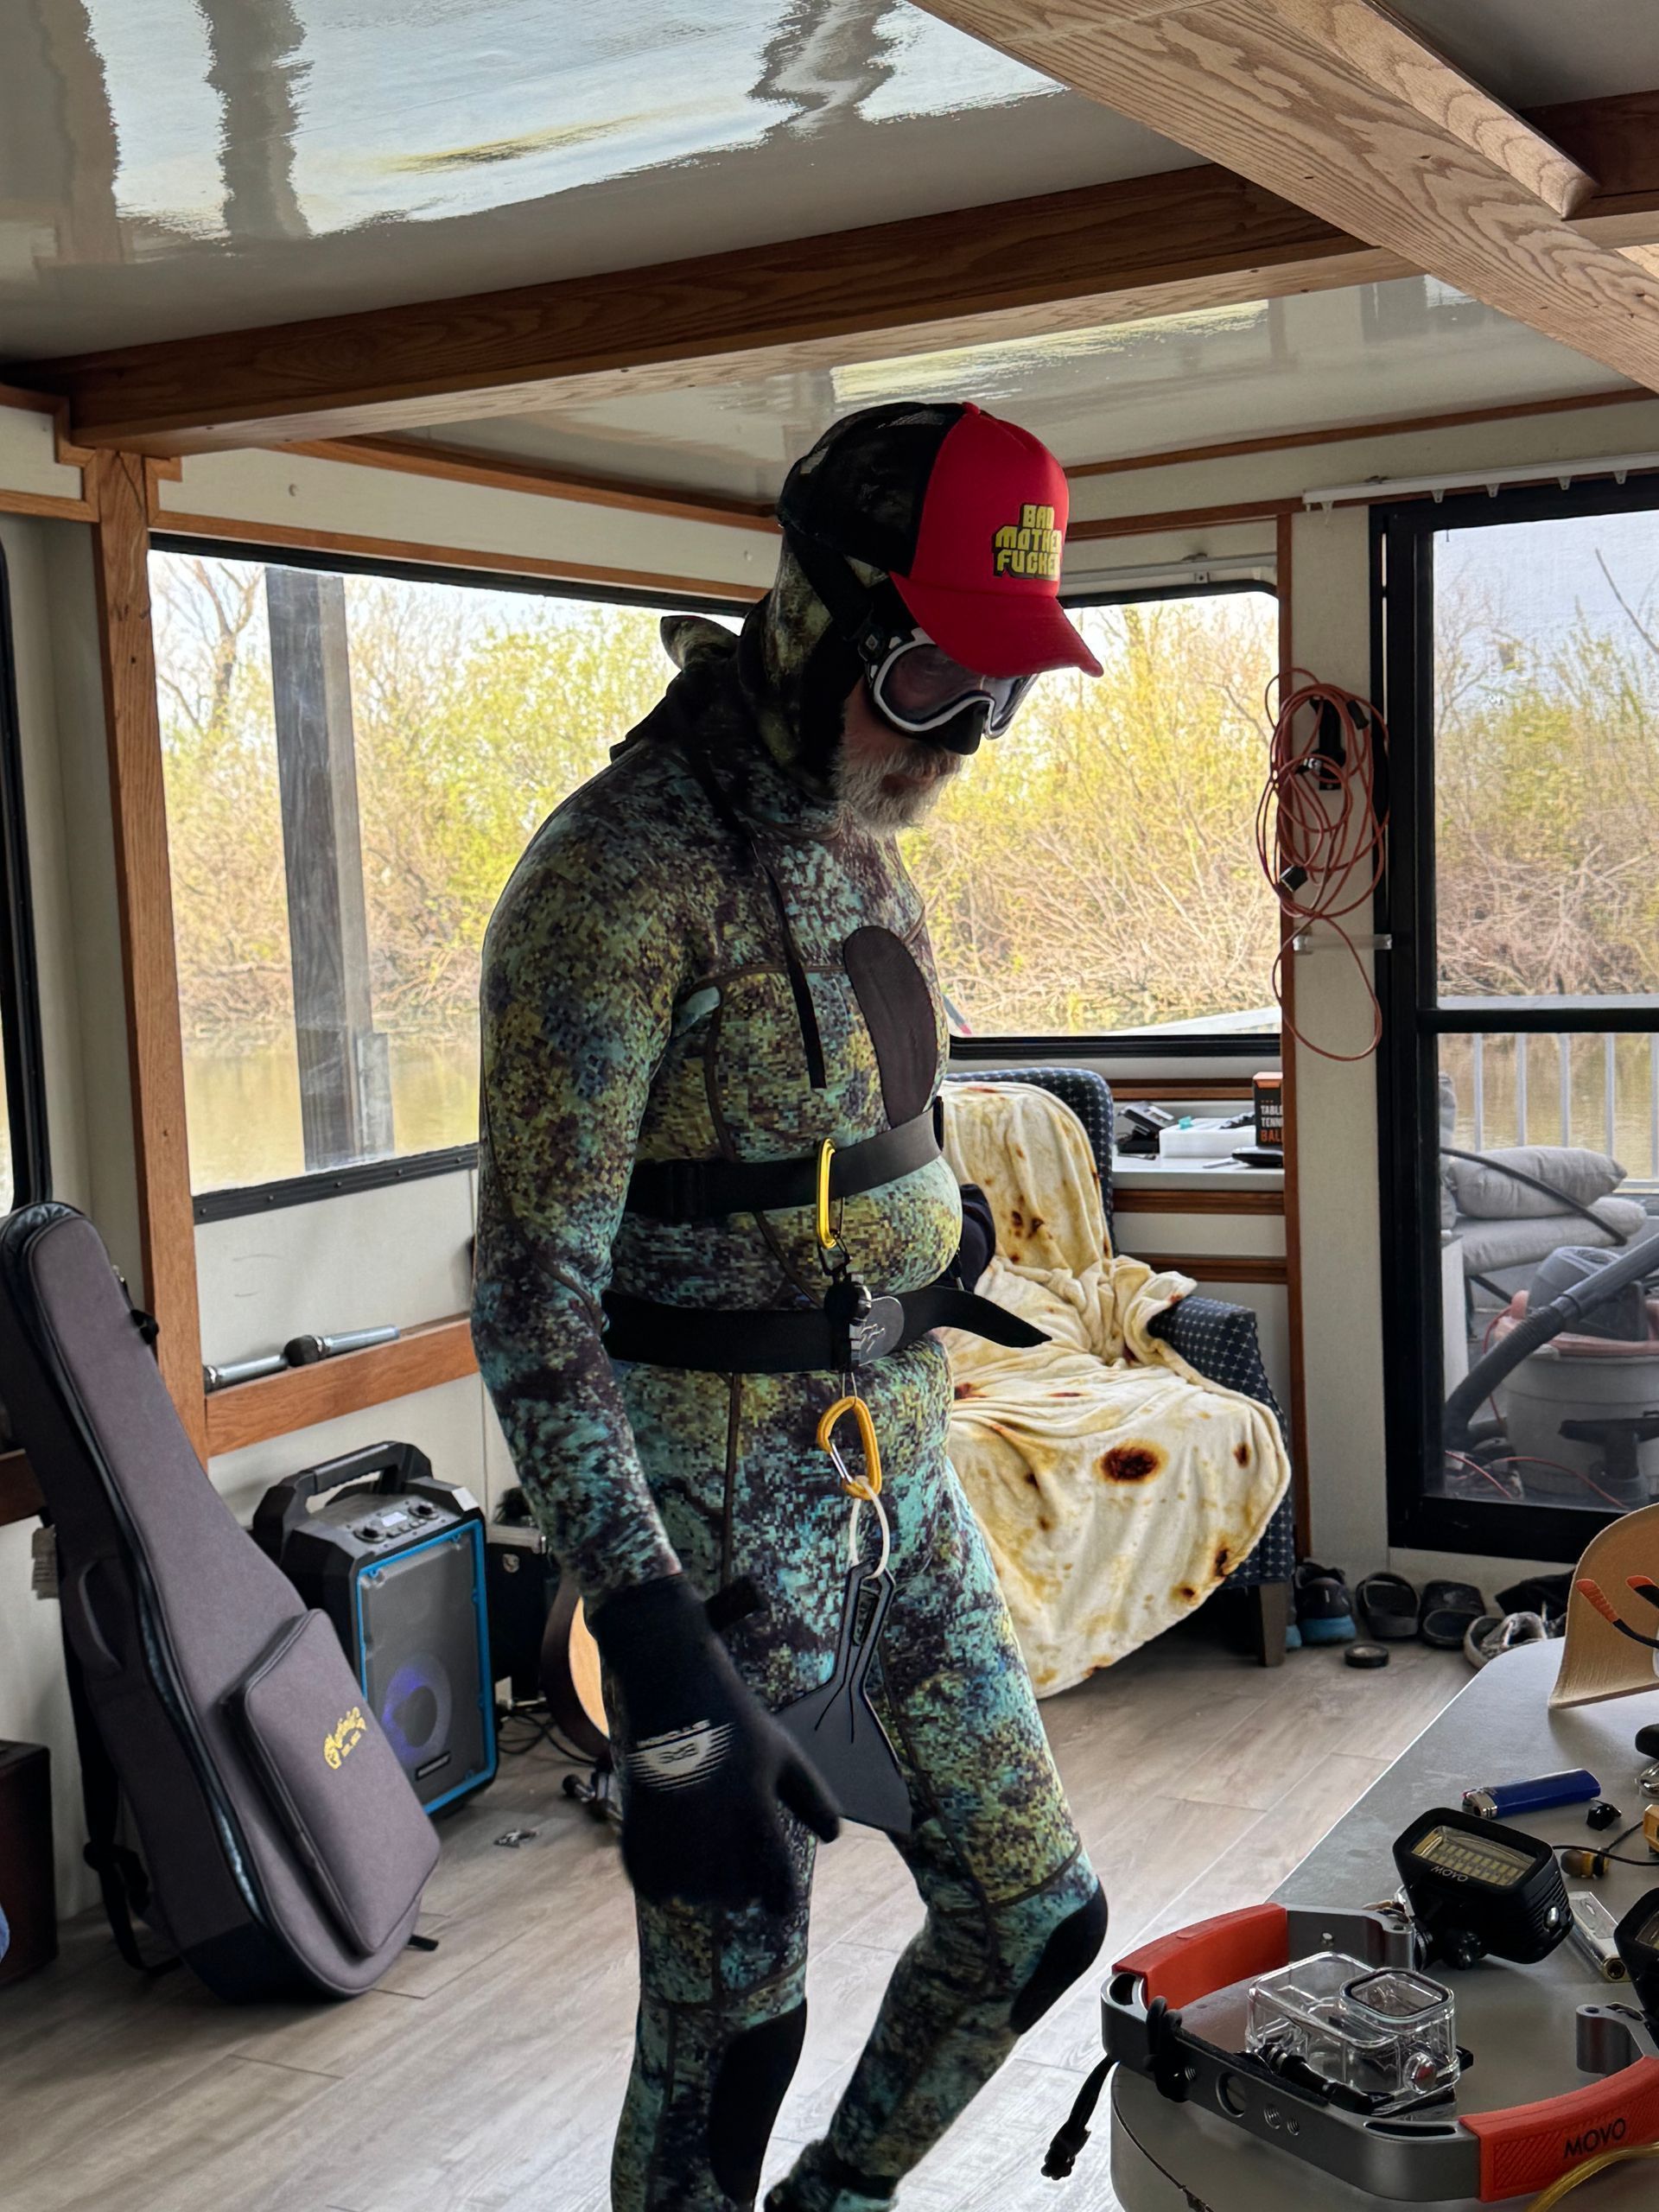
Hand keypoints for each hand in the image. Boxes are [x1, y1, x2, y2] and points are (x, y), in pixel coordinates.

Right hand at [590, 1576, 838, 1914]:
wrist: (675, 1690)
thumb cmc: (736, 1723)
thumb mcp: (783, 1754)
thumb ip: (812, 1798)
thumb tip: (834, 1837)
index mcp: (756, 1812)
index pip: (777, 1885)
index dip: (781, 1899)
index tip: (778, 1903)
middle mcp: (715, 1830)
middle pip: (734, 1896)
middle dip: (740, 1888)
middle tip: (737, 1870)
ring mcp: (674, 1833)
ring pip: (694, 1895)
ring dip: (701, 1887)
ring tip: (703, 1859)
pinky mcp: (640, 1831)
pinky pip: (654, 1886)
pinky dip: (662, 1881)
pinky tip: (671, 1858)